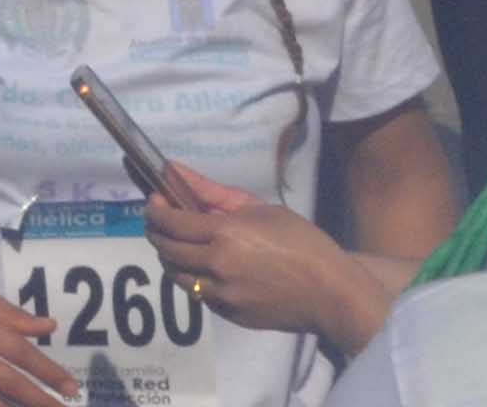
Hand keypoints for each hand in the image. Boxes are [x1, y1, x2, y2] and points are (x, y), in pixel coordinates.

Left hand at [142, 162, 368, 340]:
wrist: (333, 293)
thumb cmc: (302, 242)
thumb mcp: (260, 208)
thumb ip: (212, 192)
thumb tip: (173, 170)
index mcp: (224, 235)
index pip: (168, 222)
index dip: (154, 209)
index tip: (155, 200)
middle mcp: (216, 266)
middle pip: (165, 249)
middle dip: (157, 231)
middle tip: (165, 220)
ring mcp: (222, 295)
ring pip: (176, 275)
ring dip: (173, 257)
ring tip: (187, 244)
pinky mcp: (230, 315)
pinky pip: (198, 294)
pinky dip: (195, 278)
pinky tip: (209, 268)